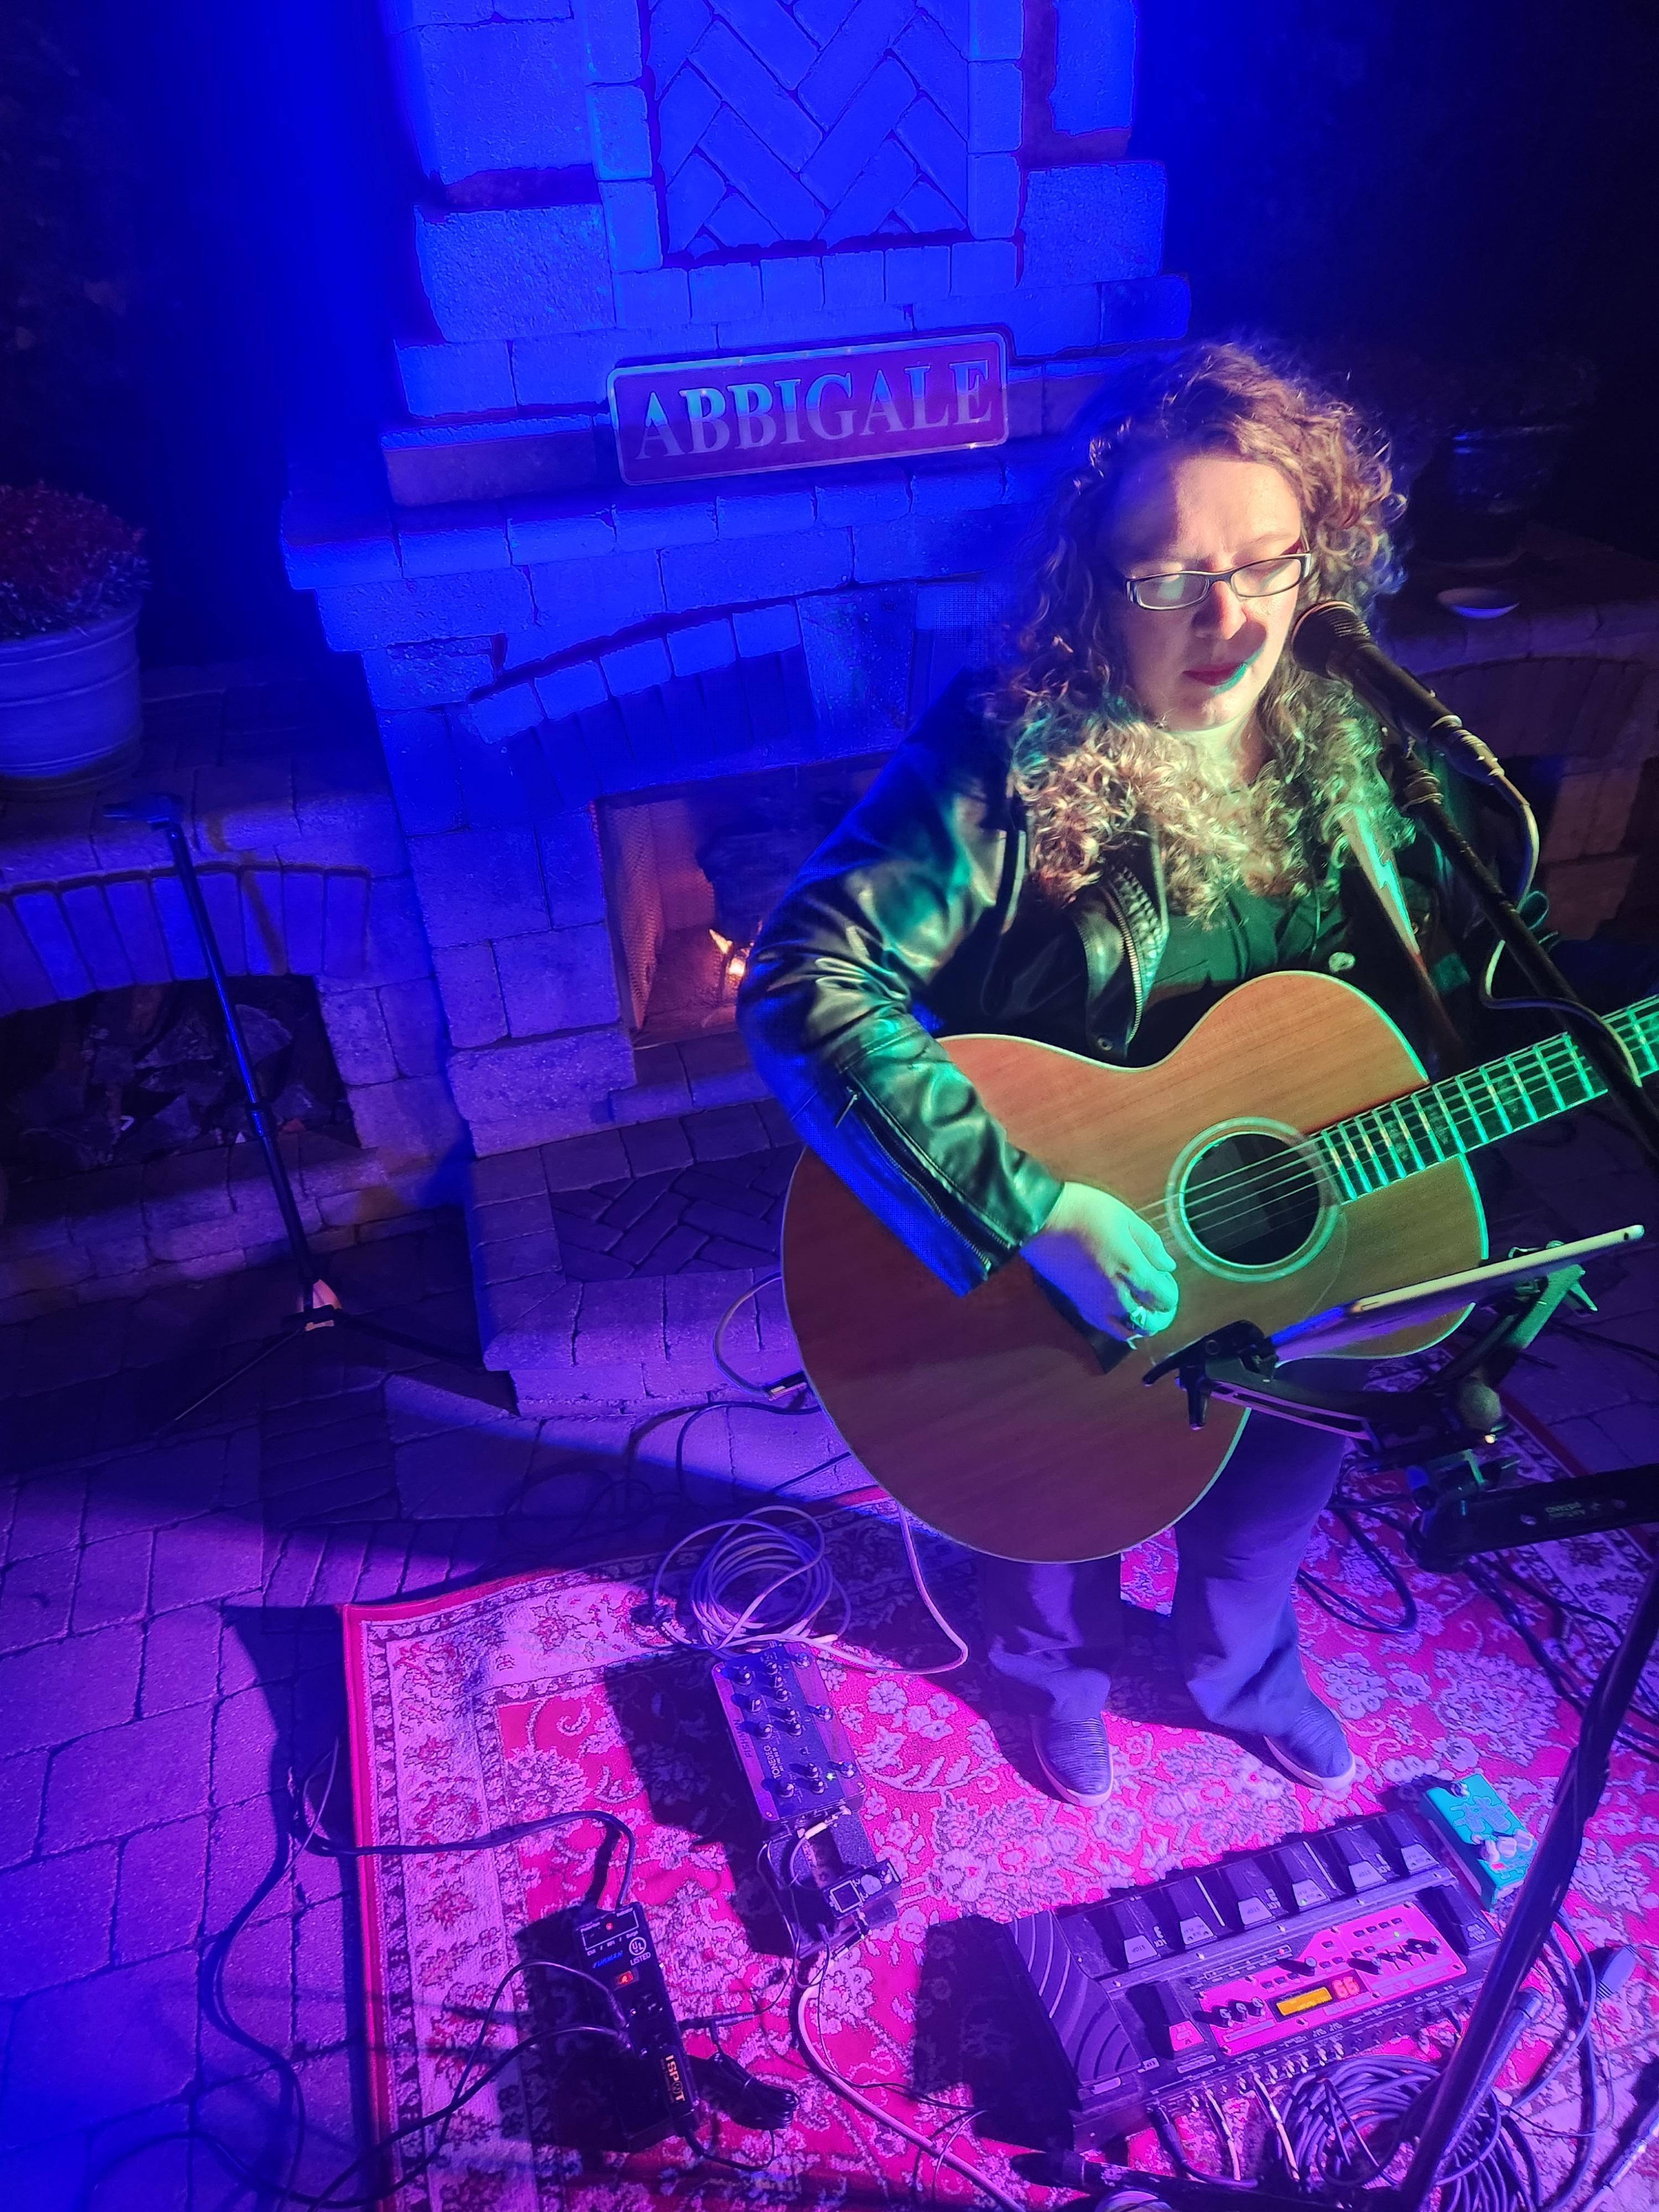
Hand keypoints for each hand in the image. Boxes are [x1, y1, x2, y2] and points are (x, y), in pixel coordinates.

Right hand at [1020, 1181, 1178, 1341]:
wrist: (1040, 1218)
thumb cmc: (1084, 1210)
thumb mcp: (1125, 1217)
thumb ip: (1150, 1244)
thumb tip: (1167, 1265)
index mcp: (1130, 1268)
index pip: (1164, 1298)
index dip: (1171, 1292)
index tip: (1166, 1279)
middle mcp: (1116, 1292)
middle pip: (1150, 1320)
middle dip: (1161, 1314)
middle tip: (1159, 1300)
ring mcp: (1096, 1302)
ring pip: (1128, 1330)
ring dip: (1141, 1325)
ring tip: (1142, 1311)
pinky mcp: (1078, 1303)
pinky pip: (1104, 1327)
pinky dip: (1118, 1326)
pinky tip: (1120, 1315)